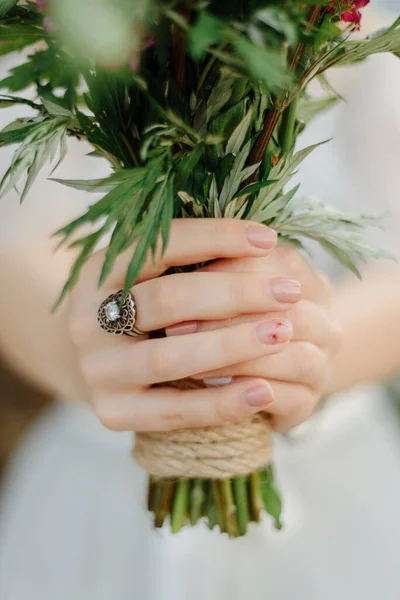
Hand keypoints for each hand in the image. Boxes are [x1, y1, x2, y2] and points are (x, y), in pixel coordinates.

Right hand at [69, 219, 300, 431]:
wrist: (104, 361)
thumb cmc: (145, 308)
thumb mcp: (153, 276)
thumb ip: (191, 261)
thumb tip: (262, 244)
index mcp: (97, 272)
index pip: (159, 245)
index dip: (216, 238)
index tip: (268, 239)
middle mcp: (87, 319)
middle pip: (167, 300)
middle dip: (235, 293)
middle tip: (288, 291)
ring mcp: (97, 369)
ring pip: (169, 358)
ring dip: (232, 345)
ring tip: (282, 333)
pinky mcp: (113, 412)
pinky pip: (173, 411)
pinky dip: (221, 402)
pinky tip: (264, 391)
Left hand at [172, 246, 341, 431]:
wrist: (282, 373)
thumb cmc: (244, 322)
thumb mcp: (235, 292)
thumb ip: (218, 275)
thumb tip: (176, 261)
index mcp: (308, 283)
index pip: (281, 265)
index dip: (231, 273)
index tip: (180, 283)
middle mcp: (326, 323)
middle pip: (290, 313)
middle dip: (228, 320)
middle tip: (175, 329)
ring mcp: (322, 367)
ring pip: (294, 359)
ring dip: (239, 359)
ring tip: (190, 363)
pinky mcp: (308, 405)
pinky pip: (287, 400)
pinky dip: (249, 394)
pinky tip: (213, 392)